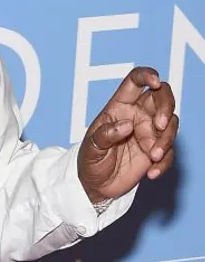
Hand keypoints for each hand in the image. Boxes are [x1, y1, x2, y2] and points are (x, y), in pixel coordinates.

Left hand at [78, 67, 178, 203]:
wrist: (96, 186)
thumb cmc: (89, 161)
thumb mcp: (90, 148)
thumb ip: (105, 134)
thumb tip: (126, 125)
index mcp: (120, 106)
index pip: (135, 81)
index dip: (147, 75)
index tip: (155, 82)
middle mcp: (138, 115)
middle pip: (162, 97)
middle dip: (166, 107)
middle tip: (160, 125)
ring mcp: (150, 132)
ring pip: (171, 123)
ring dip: (166, 139)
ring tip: (153, 156)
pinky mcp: (157, 150)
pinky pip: (170, 151)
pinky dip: (164, 162)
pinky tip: (151, 173)